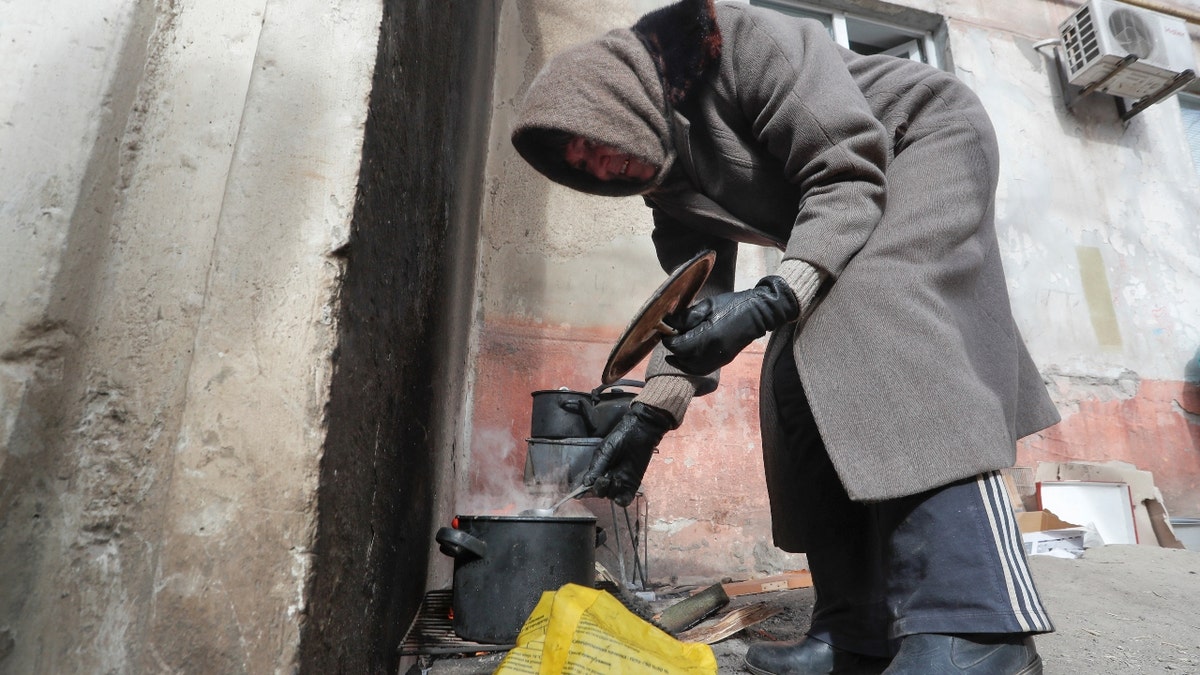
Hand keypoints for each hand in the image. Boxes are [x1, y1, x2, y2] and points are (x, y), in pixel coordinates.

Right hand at [580, 402, 673, 506]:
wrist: (640, 432)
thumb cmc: (620, 437)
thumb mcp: (604, 451)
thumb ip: (596, 467)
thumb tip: (587, 483)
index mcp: (598, 469)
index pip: (589, 484)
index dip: (584, 490)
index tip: (580, 493)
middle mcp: (607, 477)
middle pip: (599, 492)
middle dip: (599, 489)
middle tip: (604, 479)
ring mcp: (620, 482)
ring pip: (611, 496)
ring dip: (611, 491)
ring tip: (616, 479)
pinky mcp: (633, 484)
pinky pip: (625, 499)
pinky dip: (622, 500)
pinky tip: (620, 493)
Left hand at [663, 276, 798, 374]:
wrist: (758, 313)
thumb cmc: (732, 304)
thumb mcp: (707, 305)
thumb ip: (687, 316)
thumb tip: (668, 323)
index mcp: (708, 336)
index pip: (679, 346)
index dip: (668, 340)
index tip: (666, 331)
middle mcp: (712, 352)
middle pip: (683, 359)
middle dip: (673, 351)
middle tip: (670, 339)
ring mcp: (719, 358)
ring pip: (692, 369)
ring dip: (680, 362)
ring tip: (674, 353)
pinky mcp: (724, 360)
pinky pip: (703, 369)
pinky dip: (691, 366)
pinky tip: (687, 358)